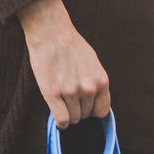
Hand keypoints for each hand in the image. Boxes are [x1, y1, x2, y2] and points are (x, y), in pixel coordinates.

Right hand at [18, 0, 110, 127]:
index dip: (92, 111)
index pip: (102, 112)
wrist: (51, 32)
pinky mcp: (53, 93)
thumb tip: (95, 103)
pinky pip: (61, 120)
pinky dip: (60, 122)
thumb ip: (96, 83)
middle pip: (86, 116)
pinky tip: (57, 116)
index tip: (85, 107)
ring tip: (62, 101)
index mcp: (101, 81)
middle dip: (78, 110)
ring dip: (68, 114)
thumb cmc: (71, 45)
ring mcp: (71, 92)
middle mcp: (88, 88)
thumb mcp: (93, 63)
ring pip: (73, 119)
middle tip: (69, 99)